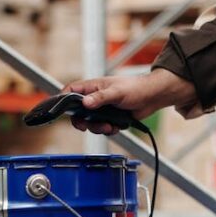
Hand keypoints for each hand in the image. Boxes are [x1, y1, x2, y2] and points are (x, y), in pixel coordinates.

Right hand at [64, 68, 196, 134]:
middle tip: (86, 127)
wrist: (152, 97)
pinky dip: (108, 130)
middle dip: (83, 122)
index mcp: (92, 87)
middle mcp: (95, 97)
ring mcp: (102, 108)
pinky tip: (117, 126)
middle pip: (78, 112)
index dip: (63, 101)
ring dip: (98, 128)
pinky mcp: (110, 117)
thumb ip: (100, 97)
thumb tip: (85, 103)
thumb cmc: (135, 88)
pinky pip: (102, 128)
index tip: (62, 112)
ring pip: (90, 123)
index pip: (70, 91)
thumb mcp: (117, 92)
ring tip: (109, 126)